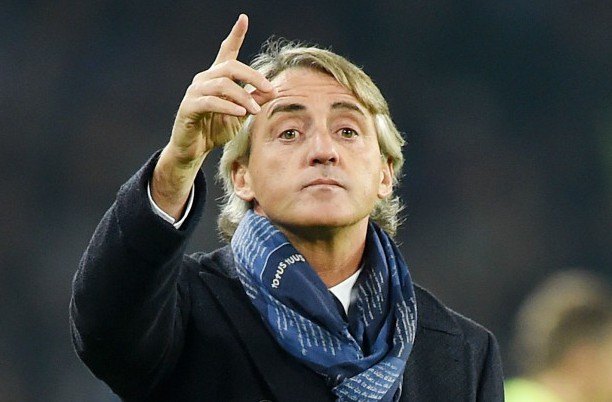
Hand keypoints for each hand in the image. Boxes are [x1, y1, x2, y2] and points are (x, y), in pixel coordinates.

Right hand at [152, 14, 274, 218]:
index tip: (243, 19)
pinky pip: (210, 102)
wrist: (194, 150)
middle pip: (230, 66)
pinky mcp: (189, 107)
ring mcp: (195, 92)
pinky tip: (240, 113)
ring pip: (222, 85)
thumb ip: (253, 100)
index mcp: (217, 77)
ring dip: (243, 97)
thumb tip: (271, 89)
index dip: (235, 35)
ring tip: (256, 110)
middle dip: (253, 76)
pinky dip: (227, 107)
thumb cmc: (215, 130)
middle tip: (269, 89)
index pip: (226, 51)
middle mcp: (204, 79)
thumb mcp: (240, 115)